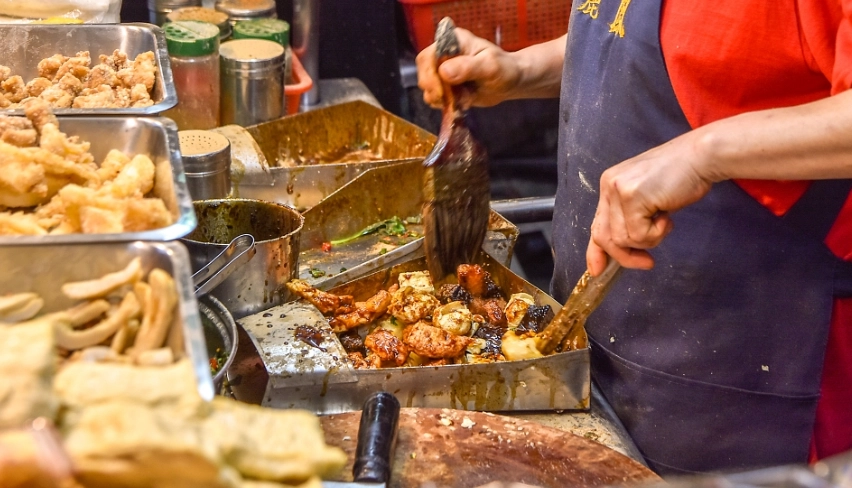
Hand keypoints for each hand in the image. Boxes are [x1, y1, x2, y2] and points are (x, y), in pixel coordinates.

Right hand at [415, 27, 521, 108]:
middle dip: (434, 89)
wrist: (510, 82)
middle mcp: (443, 54)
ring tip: (462, 99)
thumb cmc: (504, 69)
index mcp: (452, 41)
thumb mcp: (490, 66)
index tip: (441, 91)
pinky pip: (434, 98)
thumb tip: (444, 72)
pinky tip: (461, 102)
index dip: (429, 75)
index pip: (428, 56)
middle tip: (449, 100)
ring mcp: (442, 71)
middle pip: (423, 72)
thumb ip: (468, 67)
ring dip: (441, 99)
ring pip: (427, 88)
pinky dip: (445, 104)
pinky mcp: (445, 86)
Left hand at [586, 131, 714, 274]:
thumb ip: (630, 217)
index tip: (598, 271)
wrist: (701, 157)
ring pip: (623, 239)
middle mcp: (609, 185)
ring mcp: (618, 190)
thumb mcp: (647, 197)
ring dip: (649, 239)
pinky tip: (667, 216)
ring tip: (664, 222)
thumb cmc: (681, 177)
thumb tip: (621, 248)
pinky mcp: (632, 196)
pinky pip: (639, 234)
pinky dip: (657, 233)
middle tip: (647, 262)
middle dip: (625, 256)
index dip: (596, 251)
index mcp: (610, 184)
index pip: (597, 224)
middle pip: (605, 236)